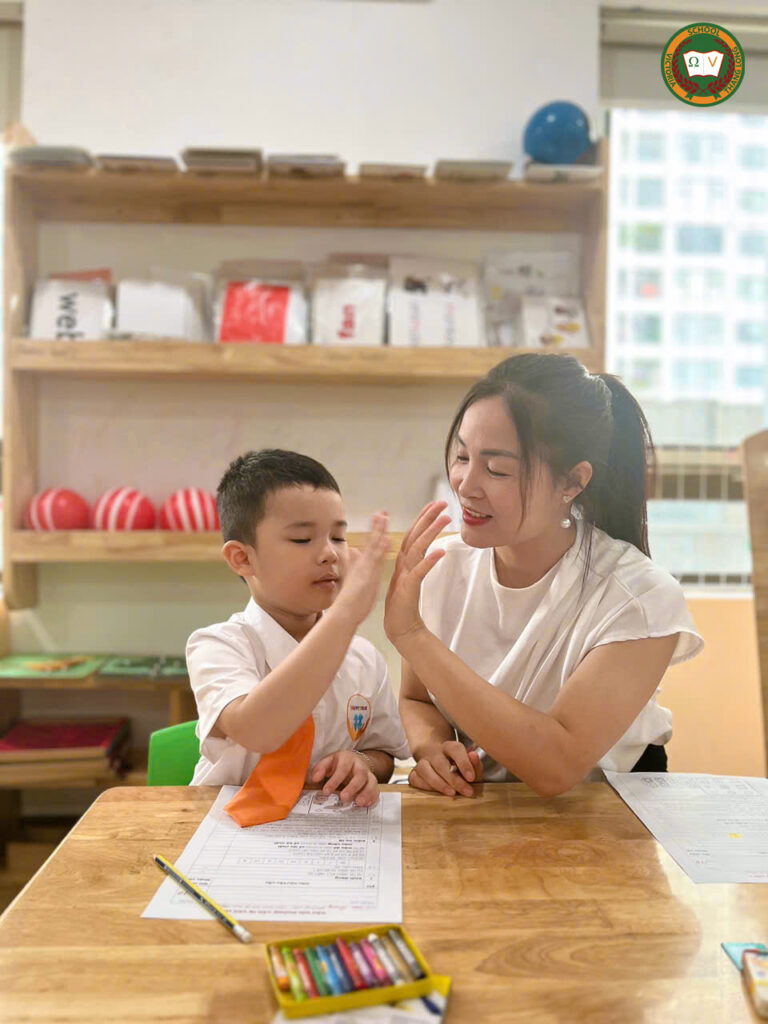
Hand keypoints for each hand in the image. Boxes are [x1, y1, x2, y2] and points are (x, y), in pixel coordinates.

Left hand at [308, 749, 378, 807]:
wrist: (354, 761)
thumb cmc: (337, 764)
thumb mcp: (327, 762)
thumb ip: (320, 769)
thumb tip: (314, 778)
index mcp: (347, 758)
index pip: (343, 768)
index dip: (335, 780)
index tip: (326, 791)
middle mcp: (360, 765)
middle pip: (360, 774)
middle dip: (353, 787)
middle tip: (344, 798)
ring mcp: (368, 774)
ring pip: (372, 782)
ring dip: (366, 793)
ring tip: (358, 803)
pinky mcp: (373, 783)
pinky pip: (376, 789)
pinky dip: (373, 797)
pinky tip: (366, 805)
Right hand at [335, 512, 390, 626]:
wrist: (344, 614)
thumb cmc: (350, 603)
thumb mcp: (351, 580)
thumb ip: (353, 564)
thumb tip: (353, 551)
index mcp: (361, 566)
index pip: (370, 546)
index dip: (376, 532)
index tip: (379, 519)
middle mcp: (363, 565)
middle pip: (372, 542)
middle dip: (378, 526)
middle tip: (383, 512)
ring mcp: (365, 569)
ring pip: (374, 547)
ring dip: (379, 531)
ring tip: (384, 517)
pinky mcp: (367, 576)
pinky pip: (376, 560)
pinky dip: (381, 548)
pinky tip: (387, 539)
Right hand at [384, 502, 450, 645]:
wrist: (400, 629)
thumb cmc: (403, 605)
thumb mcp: (410, 580)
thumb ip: (415, 564)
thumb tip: (426, 550)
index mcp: (402, 562)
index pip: (412, 534)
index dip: (422, 518)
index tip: (433, 504)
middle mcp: (402, 565)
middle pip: (414, 536)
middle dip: (427, 517)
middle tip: (441, 503)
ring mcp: (404, 575)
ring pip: (417, 548)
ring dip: (431, 532)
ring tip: (445, 519)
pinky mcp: (408, 588)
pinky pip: (420, 572)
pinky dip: (430, 560)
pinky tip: (441, 551)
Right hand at [408, 741, 483, 796]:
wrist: (439, 763)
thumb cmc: (458, 768)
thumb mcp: (470, 766)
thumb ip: (474, 764)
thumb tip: (473, 756)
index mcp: (449, 747)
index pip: (455, 749)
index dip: (464, 763)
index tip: (471, 778)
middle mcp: (434, 753)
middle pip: (440, 763)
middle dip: (454, 779)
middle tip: (467, 791)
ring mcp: (422, 762)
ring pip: (424, 769)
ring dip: (438, 783)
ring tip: (451, 793)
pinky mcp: (414, 773)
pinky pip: (414, 778)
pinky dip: (424, 786)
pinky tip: (435, 793)